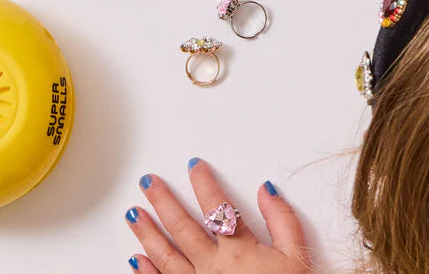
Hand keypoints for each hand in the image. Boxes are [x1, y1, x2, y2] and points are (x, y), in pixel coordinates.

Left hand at [124, 158, 311, 272]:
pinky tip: (136, 259)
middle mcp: (212, 268)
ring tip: (134, 213)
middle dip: (163, 201)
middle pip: (182, 227)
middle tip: (148, 182)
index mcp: (237, 252)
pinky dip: (146, 273)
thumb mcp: (295, 258)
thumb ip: (282, 220)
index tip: (194, 165)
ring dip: (147, 232)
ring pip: (166, 256)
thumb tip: (266, 190)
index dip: (203, 182)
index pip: (216, 206)